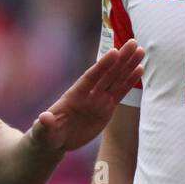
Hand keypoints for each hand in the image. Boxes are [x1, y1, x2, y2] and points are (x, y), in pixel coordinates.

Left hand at [27, 39, 143, 152]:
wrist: (54, 140)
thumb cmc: (45, 134)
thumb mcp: (43, 132)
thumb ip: (45, 125)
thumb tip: (43, 118)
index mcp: (74, 95)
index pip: (91, 77)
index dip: (102, 65)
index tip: (114, 51)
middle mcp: (88, 94)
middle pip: (107, 74)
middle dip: (121, 59)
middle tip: (134, 43)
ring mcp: (98, 100)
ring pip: (116, 80)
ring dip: (129, 66)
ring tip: (141, 51)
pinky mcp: (106, 109)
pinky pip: (120, 93)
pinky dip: (130, 81)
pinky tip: (139, 69)